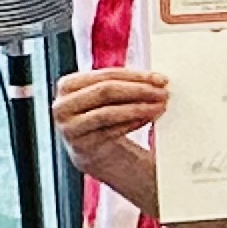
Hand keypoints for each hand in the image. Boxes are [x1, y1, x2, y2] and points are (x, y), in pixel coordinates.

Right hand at [52, 67, 167, 204]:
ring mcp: (69, 127)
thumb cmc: (107, 118)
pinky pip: (110, 132)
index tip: (161, 79)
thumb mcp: (109, 98)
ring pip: (108, 113)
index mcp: (68, 86)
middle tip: (163, 93)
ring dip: (139, 108)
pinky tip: (148, 119)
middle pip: (105, 91)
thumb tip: (159, 80)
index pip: (106, 75)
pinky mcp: (80, 145)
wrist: (96, 152)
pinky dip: (132, 124)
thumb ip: (125, 85)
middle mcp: (62, 105)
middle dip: (139, 91)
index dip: (136, 76)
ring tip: (160, 107)